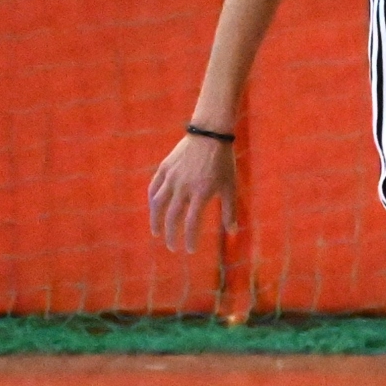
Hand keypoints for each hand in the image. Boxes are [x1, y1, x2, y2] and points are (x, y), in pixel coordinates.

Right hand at [148, 133, 238, 252]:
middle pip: (172, 217)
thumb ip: (229, 210)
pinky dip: (152, 200)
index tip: (189, 250)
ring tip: (157, 232)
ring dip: (156, 220)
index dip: (189, 239)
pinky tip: (154, 208)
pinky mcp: (164, 168)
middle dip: (171, 235)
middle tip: (171, 247)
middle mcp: (183, 187)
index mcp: (200, 193)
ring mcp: (172, 177)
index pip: (191, 223)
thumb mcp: (230, 186)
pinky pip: (154, 187)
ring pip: (158, 203)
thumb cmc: (223, 162)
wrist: (210, 135)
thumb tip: (232, 232)